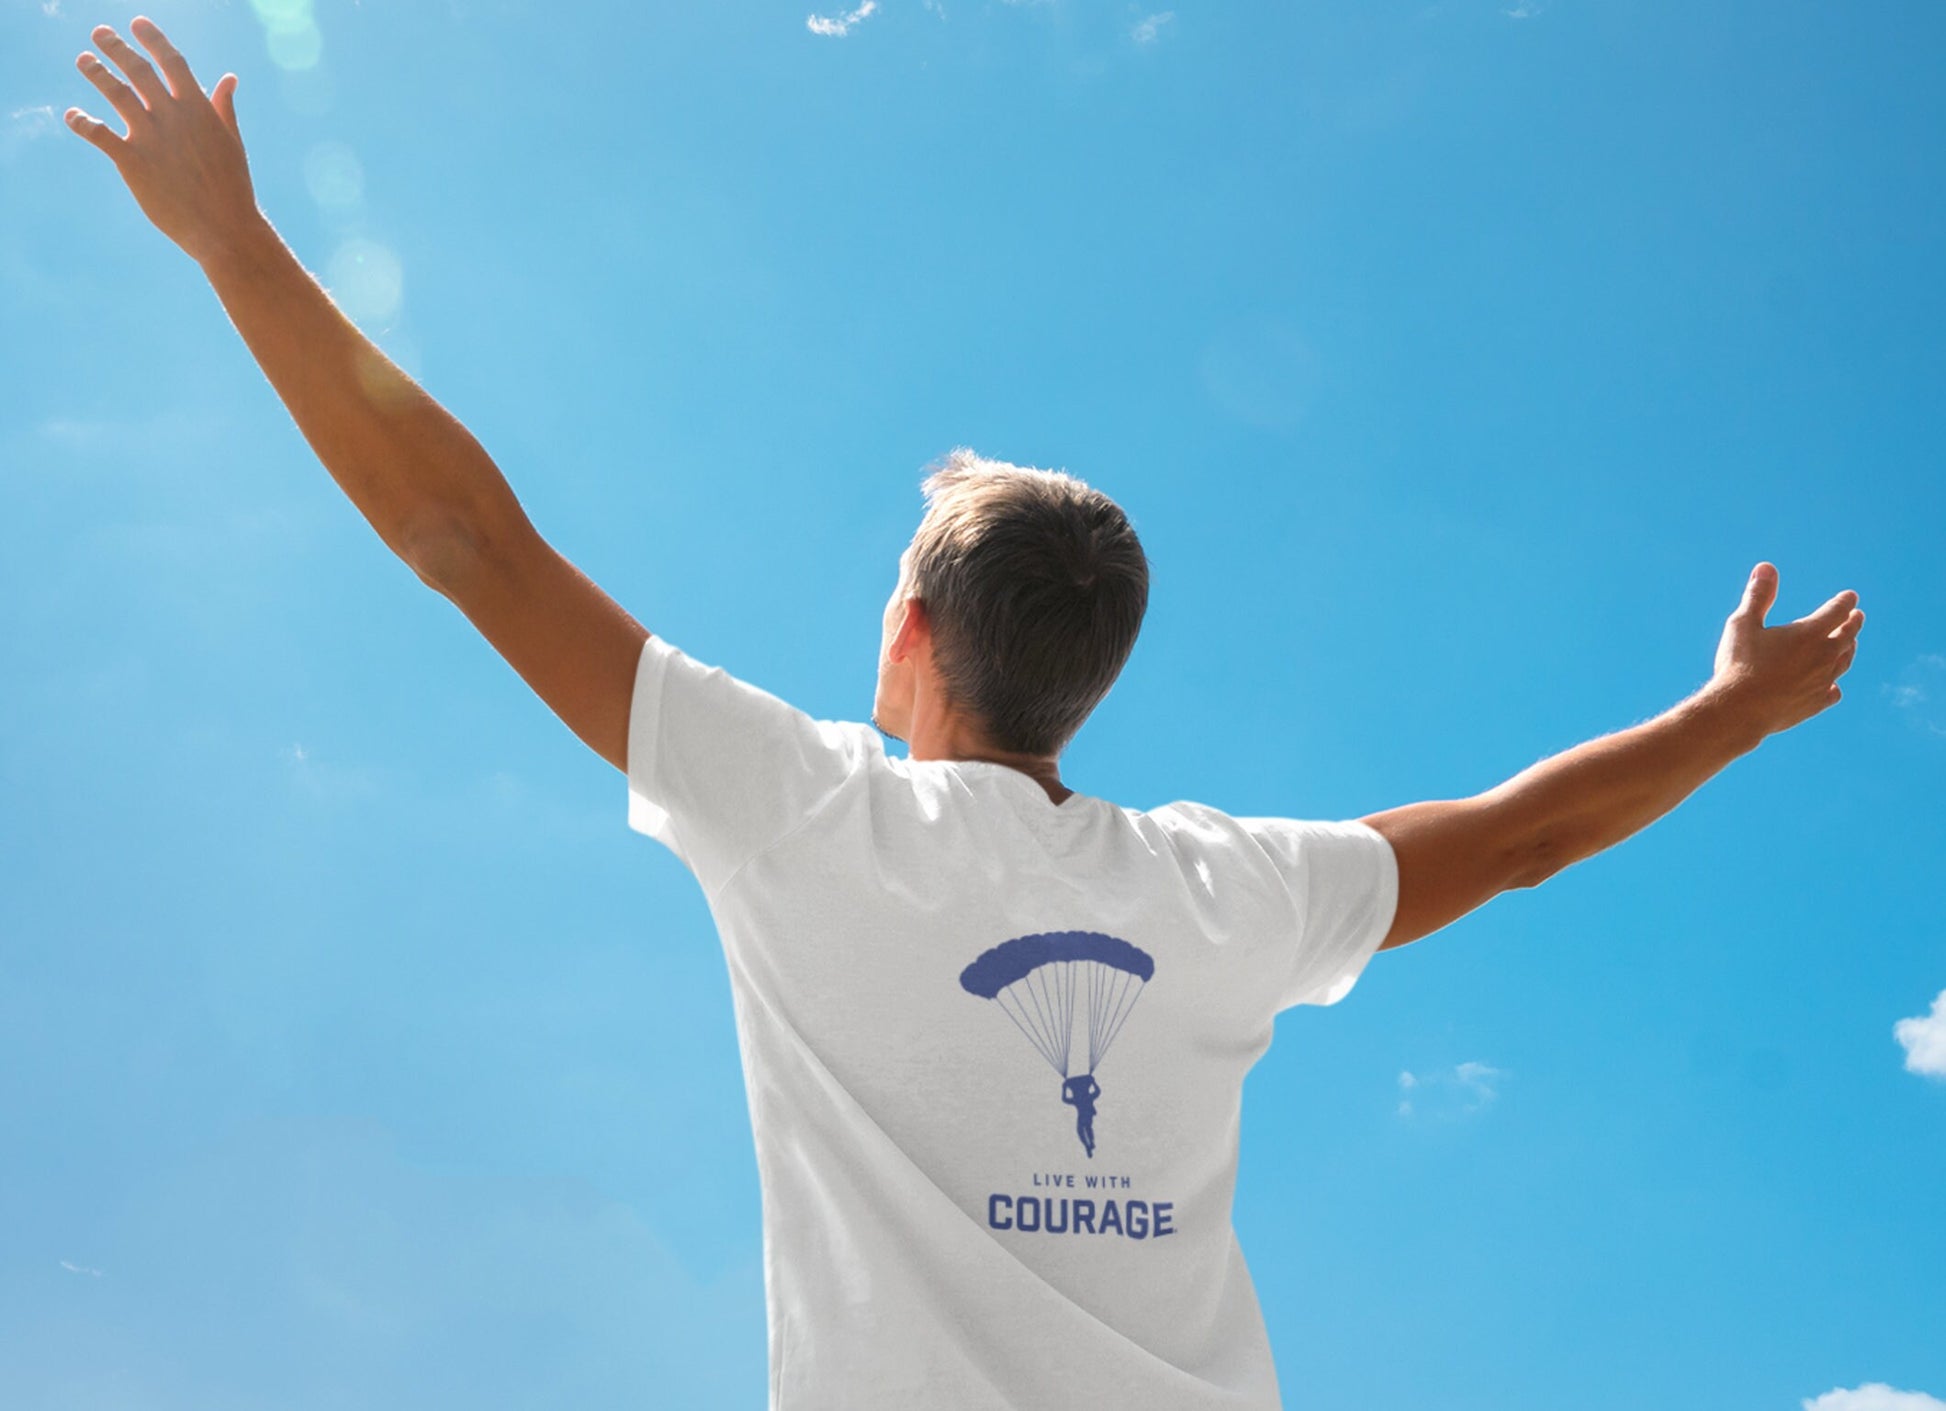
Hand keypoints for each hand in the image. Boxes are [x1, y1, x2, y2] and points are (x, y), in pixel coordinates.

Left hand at [65, 16, 262, 267]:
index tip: (137, 23)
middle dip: (115, 47)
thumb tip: (228, 78)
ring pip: (115, 92)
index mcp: (200, 110)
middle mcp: (173, 117)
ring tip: (83, 60)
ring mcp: (151, 138)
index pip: (171, 61)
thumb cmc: (232, 188)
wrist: (225, 230)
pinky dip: (82, 121)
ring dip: (96, 72)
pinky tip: (72, 115)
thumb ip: (223, 108)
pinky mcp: (133, 162)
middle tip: (100, 33)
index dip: (152, 38)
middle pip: (137, 69)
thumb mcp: (232, 143)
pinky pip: (98, 134)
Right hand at [1708, 561, 1864, 740]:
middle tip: (1857, 616)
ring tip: (1848, 645)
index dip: (1845, 601)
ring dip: (1848, 650)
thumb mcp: (1743, 624)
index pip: (1837, 611)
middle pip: (1848, 635)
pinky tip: (1831, 685)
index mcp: (1810, 632)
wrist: (1739, 710)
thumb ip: (1758, 596)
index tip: (1850, 596)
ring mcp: (1823, 681)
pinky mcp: (1815, 703)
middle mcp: (1824, 656)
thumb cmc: (1738, 664)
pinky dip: (1834, 684)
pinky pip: (1833, 691)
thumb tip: (1766, 567)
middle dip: (1854, 623)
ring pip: (1844, 662)